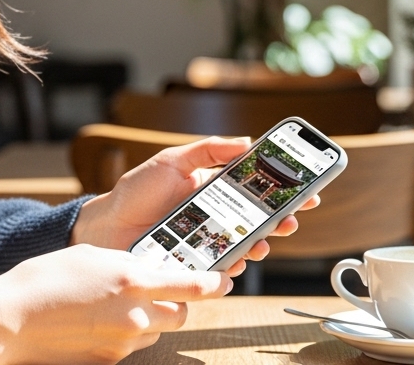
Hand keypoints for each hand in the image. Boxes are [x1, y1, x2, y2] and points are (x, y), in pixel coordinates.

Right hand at [0, 243, 230, 364]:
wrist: (11, 320)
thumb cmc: (46, 279)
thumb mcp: (92, 256)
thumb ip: (128, 263)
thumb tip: (150, 272)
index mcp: (132, 278)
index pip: (191, 285)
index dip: (213, 283)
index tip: (224, 280)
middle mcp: (135, 313)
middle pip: (181, 314)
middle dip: (178, 304)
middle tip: (163, 293)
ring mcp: (123, 341)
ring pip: (156, 331)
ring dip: (151, 320)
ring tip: (119, 307)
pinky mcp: (110, 360)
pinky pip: (132, 346)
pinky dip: (127, 334)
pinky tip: (101, 323)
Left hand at [70, 136, 319, 276]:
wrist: (106, 225)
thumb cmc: (137, 191)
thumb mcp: (172, 161)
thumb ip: (209, 150)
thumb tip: (246, 141)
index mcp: (215, 191)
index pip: (257, 190)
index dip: (284, 191)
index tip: (307, 189)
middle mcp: (216, 219)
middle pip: (260, 221)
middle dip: (283, 220)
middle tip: (293, 218)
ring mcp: (208, 244)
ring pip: (247, 248)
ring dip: (261, 245)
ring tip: (264, 242)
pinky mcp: (196, 267)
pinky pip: (222, 271)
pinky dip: (233, 267)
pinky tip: (235, 262)